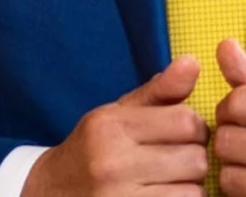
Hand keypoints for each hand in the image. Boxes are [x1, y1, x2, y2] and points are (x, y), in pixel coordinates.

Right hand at [24, 57, 210, 196]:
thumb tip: (192, 62)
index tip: (185, 135)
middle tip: (176, 162)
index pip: (186, 121)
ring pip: (193, 191)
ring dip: (190, 187)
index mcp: (110, 127)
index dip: (195, 128)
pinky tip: (163, 196)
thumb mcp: (117, 114)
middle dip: (194, 159)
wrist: (49, 194)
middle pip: (195, 159)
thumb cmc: (93, 151)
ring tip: (169, 182)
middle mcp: (112, 164)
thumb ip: (158, 91)